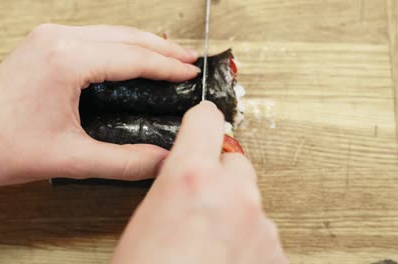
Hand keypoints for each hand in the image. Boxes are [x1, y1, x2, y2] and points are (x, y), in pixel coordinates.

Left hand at [0, 24, 200, 191]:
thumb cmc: (1, 147)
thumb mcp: (71, 158)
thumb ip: (125, 160)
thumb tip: (161, 160)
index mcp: (66, 60)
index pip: (133, 57)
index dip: (167, 66)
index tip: (191, 73)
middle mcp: (57, 39)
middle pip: (126, 36)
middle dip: (162, 48)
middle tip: (189, 60)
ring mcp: (48, 37)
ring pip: (111, 32)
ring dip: (142, 43)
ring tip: (169, 57)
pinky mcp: (43, 44)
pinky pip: (93, 36)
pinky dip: (120, 45)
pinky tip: (132, 56)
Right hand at [112, 102, 288, 263]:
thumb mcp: (147, 219)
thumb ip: (174, 187)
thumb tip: (185, 177)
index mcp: (190, 178)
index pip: (206, 120)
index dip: (201, 120)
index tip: (203, 121)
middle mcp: (232, 194)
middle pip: (234, 161)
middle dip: (219, 176)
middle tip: (201, 201)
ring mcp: (259, 224)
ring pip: (249, 199)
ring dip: (234, 212)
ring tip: (209, 242)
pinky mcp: (275, 252)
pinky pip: (261, 232)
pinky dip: (247, 241)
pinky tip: (224, 258)